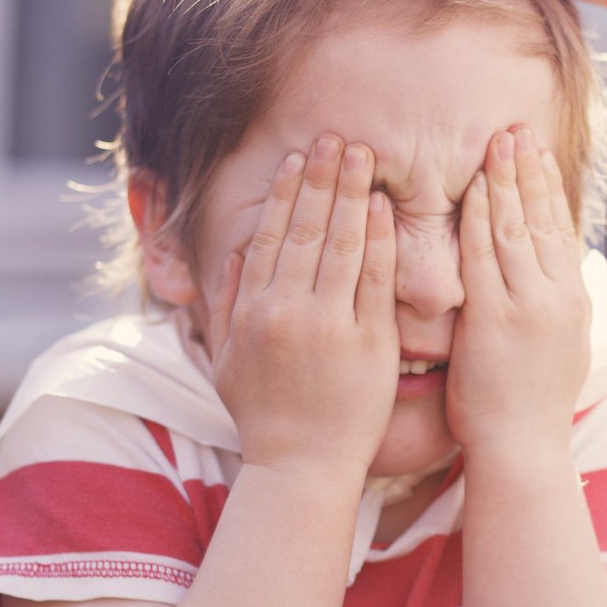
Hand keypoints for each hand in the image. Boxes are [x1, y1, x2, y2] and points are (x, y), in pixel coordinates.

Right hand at [208, 135, 397, 479]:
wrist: (302, 468)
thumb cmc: (263, 417)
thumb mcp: (225, 361)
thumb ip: (224, 305)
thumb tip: (232, 255)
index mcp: (255, 311)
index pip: (272, 237)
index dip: (288, 194)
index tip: (300, 159)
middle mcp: (290, 311)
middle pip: (309, 229)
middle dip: (323, 178)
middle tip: (337, 138)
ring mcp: (332, 326)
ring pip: (344, 245)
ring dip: (352, 194)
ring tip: (362, 156)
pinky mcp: (370, 343)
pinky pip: (376, 281)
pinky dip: (380, 241)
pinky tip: (383, 208)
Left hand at [447, 126, 590, 457]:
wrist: (523, 449)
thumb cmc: (529, 407)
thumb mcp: (559, 349)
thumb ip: (553, 307)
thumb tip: (552, 277)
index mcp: (572, 301)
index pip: (560, 229)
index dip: (548, 187)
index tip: (538, 152)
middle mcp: (557, 296)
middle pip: (542, 219)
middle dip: (529, 171)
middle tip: (517, 130)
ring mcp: (529, 306)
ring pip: (516, 229)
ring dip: (505, 181)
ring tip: (498, 143)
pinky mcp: (496, 319)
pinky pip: (484, 256)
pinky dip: (478, 219)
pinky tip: (470, 189)